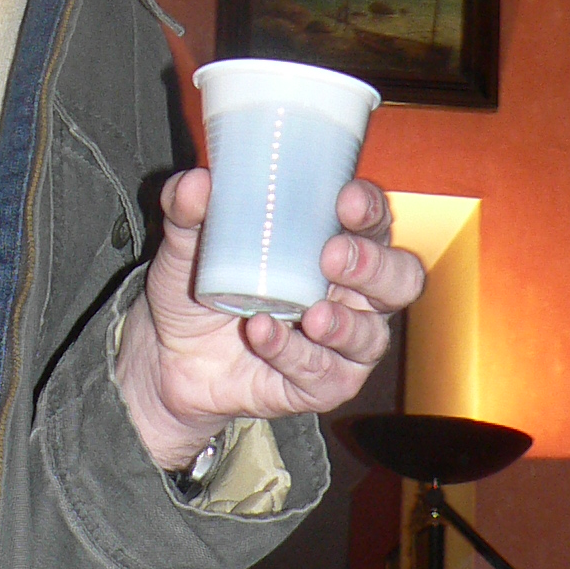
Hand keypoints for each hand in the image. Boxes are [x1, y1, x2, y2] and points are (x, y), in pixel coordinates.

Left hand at [113, 174, 423, 473]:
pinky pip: (322, 373)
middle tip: (334, 256)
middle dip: (374, 266)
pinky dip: (293, 353)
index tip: (346, 201)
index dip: (371, 210)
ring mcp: (343, 343)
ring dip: (343, 324)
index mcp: (335, 244)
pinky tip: (264, 333)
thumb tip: (195, 183)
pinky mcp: (322, 385)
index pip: (373, 221)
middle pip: (399, 279)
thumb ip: (188, 209)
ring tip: (311, 315)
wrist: (170, 356)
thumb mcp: (186, 243)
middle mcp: (353, 293)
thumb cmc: (200, 287)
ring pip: (371, 336)